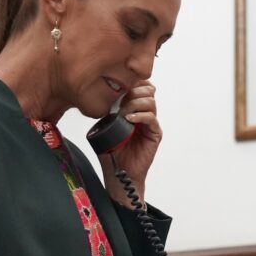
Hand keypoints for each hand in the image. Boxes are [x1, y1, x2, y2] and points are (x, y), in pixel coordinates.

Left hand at [98, 80, 160, 207]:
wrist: (119, 172)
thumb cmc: (112, 152)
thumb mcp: (105, 127)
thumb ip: (107, 112)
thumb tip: (100, 97)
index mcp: (134, 109)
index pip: (140, 88)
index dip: (133, 83)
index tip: (120, 85)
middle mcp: (144, 114)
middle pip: (148, 91)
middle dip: (134, 91)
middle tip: (121, 100)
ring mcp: (150, 124)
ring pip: (150, 102)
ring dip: (135, 103)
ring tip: (124, 112)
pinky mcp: (155, 134)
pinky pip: (152, 118)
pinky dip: (141, 116)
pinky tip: (130, 119)